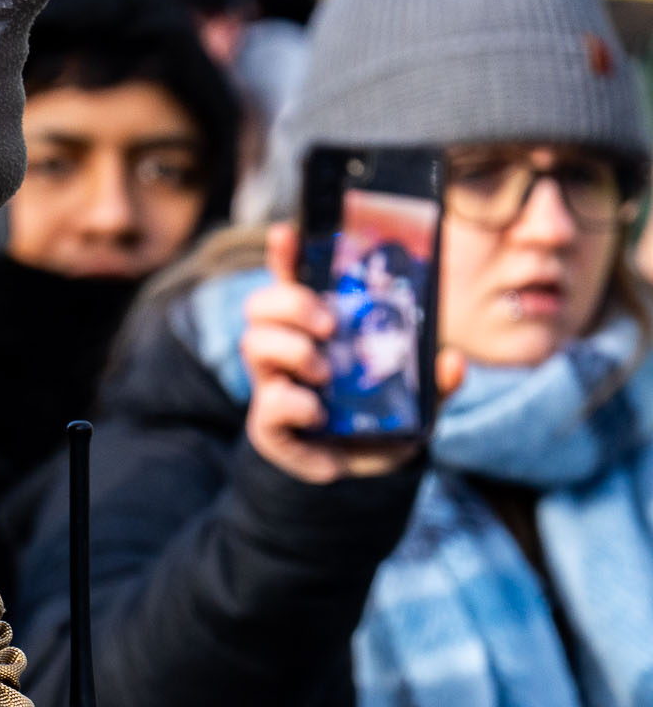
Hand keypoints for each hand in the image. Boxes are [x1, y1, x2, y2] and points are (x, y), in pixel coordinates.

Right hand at [242, 224, 463, 482]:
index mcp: (316, 329)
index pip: (292, 280)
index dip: (285, 254)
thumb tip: (452, 360)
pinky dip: (295, 406)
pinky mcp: (270, 426)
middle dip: (291, 305)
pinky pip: (266, 406)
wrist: (359, 472)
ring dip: (293, 352)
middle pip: (259, 304)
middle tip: (329, 324)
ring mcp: (273, 384)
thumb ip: (435, 380)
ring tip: (326, 374)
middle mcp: (286, 350)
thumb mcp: (419, 398)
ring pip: (253, 344)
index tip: (288, 234)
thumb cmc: (382, 420)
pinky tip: (320, 416)